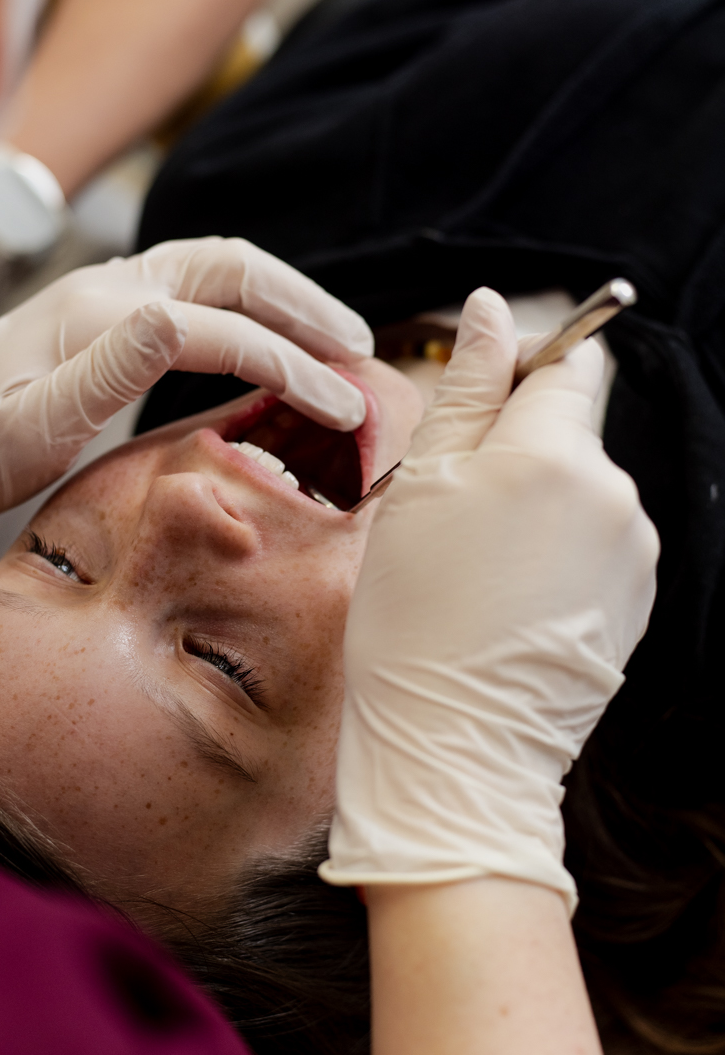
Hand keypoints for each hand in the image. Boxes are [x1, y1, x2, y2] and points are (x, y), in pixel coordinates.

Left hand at [0, 236, 371, 599]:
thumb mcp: (24, 429)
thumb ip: (102, 373)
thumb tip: (171, 317)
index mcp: (97, 313)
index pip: (222, 330)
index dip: (294, 368)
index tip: (349, 411)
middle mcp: (108, 285)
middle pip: (233, 267)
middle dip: (306, 304)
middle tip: (363, 351)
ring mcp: (106, 293)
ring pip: (217, 268)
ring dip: (283, 296)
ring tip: (335, 338)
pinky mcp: (103, 313)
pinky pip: (196, 288)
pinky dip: (249, 304)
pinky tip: (267, 339)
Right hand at [321, 287, 657, 911]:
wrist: (457, 745)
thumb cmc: (417, 618)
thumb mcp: (421, 486)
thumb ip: (465, 387)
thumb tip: (488, 308)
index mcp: (556, 452)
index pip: (570, 360)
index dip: (519, 366)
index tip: (474, 403)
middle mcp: (614, 493)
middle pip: (571, 427)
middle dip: (514, 447)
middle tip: (449, 508)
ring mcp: (635, 549)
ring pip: (580, 487)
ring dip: (533, 502)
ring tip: (475, 566)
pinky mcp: (637, 596)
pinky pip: (594, 541)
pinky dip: (555, 551)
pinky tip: (507, 596)